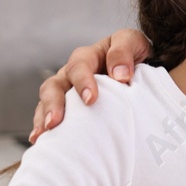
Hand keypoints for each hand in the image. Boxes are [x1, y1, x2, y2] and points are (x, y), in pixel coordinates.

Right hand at [31, 29, 149, 141]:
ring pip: (47, 103)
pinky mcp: (69, 108)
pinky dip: (46, 129)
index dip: (82, 82)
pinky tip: (44, 143)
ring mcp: (67, 92)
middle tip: (55, 122)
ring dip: (43, 119)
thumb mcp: (134, 43)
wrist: (142, 68)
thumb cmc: (136, 54)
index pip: (79, 66)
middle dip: (53, 104)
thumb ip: (124, 52)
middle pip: (54, 86)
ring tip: (43, 136)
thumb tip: (119, 75)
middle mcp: (72, 74)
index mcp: (88, 56)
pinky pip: (52, 117)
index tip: (90, 100)